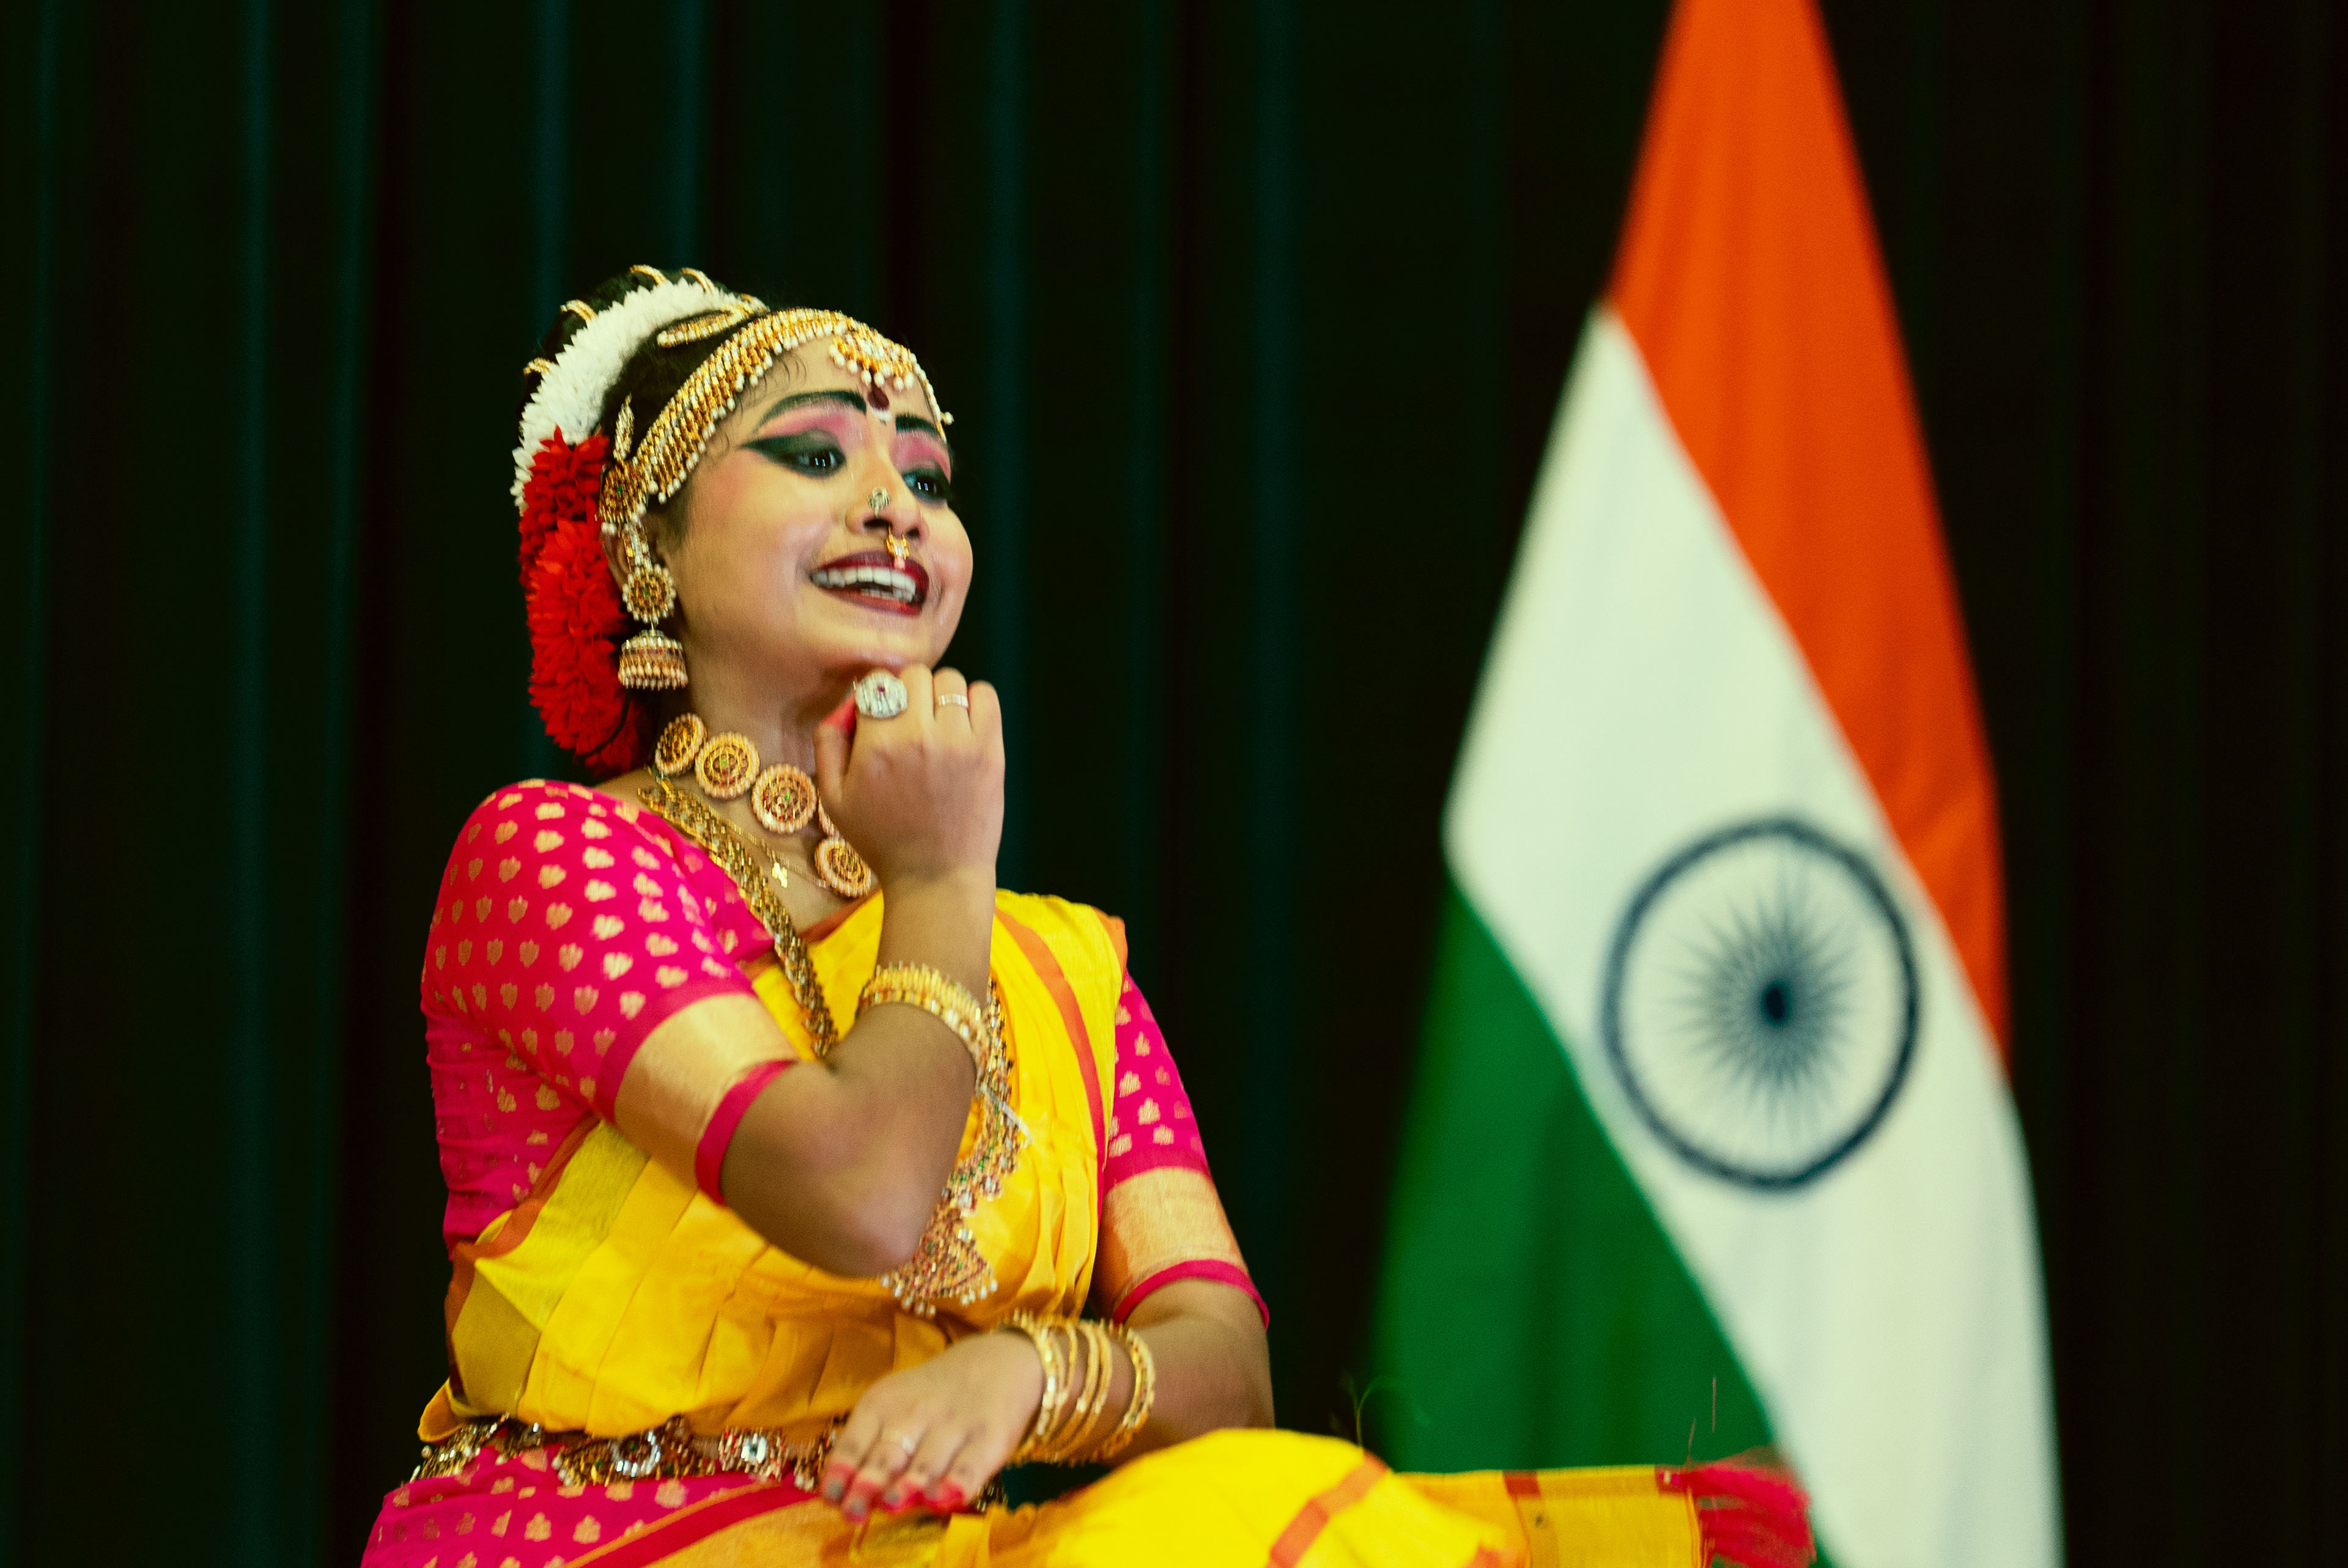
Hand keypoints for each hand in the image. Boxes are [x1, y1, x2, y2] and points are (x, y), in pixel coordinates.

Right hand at [813, 664, 1003, 892]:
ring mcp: (959, 741)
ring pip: (950, 681)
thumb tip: (844, 704)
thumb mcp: (835, 799)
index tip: (883, 714)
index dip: (878, 694)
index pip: (877, 682)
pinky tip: (964, 726)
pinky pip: (985, 695)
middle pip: (915, 674)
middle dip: (909, 692)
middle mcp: (918, 735)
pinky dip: (975, 701)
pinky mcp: (990, 750)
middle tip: (910, 722)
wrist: (936, 876)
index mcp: (877, 744)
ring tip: (939, 726)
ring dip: (942, 697)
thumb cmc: (882, 840)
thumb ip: (828, 744)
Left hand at [822, 1331, 1041, 1519]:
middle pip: (887, 1453)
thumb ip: (870, 1447)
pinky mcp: (990, 1441)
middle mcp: (917, 1412)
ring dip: (907, 1483)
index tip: (831, 1497)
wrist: (999, 1362)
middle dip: (868, 1481)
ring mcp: (955, 1426)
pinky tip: (943, 1497)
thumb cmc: (934, 1395)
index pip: (855, 1440)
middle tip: (853, 1509)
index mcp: (883, 1403)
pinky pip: (970, 1467)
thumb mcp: (895, 1404)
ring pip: (926, 1461)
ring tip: (891, 1502)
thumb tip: (843, 1497)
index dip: (840, 1470)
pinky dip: (956, 1483)